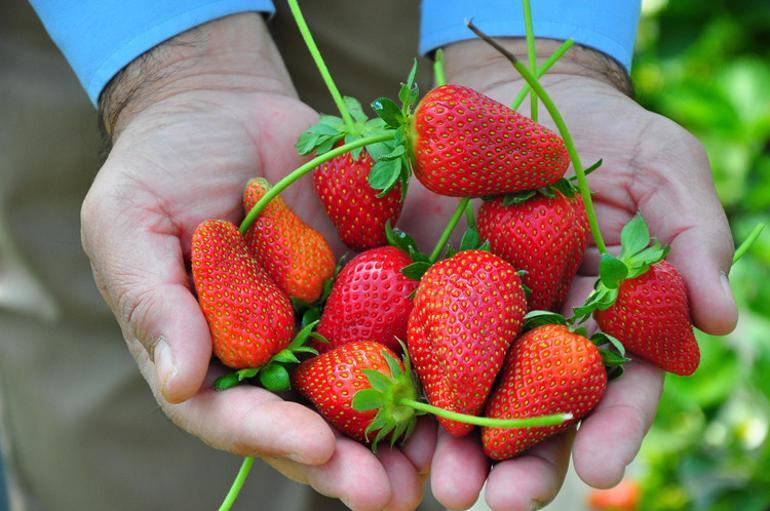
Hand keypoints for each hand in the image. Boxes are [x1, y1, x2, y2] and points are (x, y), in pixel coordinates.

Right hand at [80, 14, 433, 510]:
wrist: (219, 108)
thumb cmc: (158, 167)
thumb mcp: (129, 225)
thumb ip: (152, 302)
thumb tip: (178, 379)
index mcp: (211, 353)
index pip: (234, 414)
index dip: (272, 435)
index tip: (315, 445)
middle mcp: (273, 352)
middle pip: (310, 421)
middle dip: (349, 463)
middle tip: (392, 495)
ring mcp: (325, 320)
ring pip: (365, 390)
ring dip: (402, 434)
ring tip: (441, 469)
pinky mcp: (368, 283)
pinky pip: (403, 323)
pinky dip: (434, 357)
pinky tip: (470, 383)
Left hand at [419, 38, 738, 509]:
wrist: (528, 94)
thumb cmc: (609, 131)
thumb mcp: (666, 170)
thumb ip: (695, 240)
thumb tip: (722, 321)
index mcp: (609, 314)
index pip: (618, 384)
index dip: (613, 426)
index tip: (601, 469)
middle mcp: (547, 326)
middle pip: (540, 407)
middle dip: (525, 458)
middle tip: (501, 502)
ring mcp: (486, 312)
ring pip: (476, 389)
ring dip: (460, 444)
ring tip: (442, 487)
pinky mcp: (432, 287)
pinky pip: (418, 339)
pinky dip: (408, 383)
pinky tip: (392, 422)